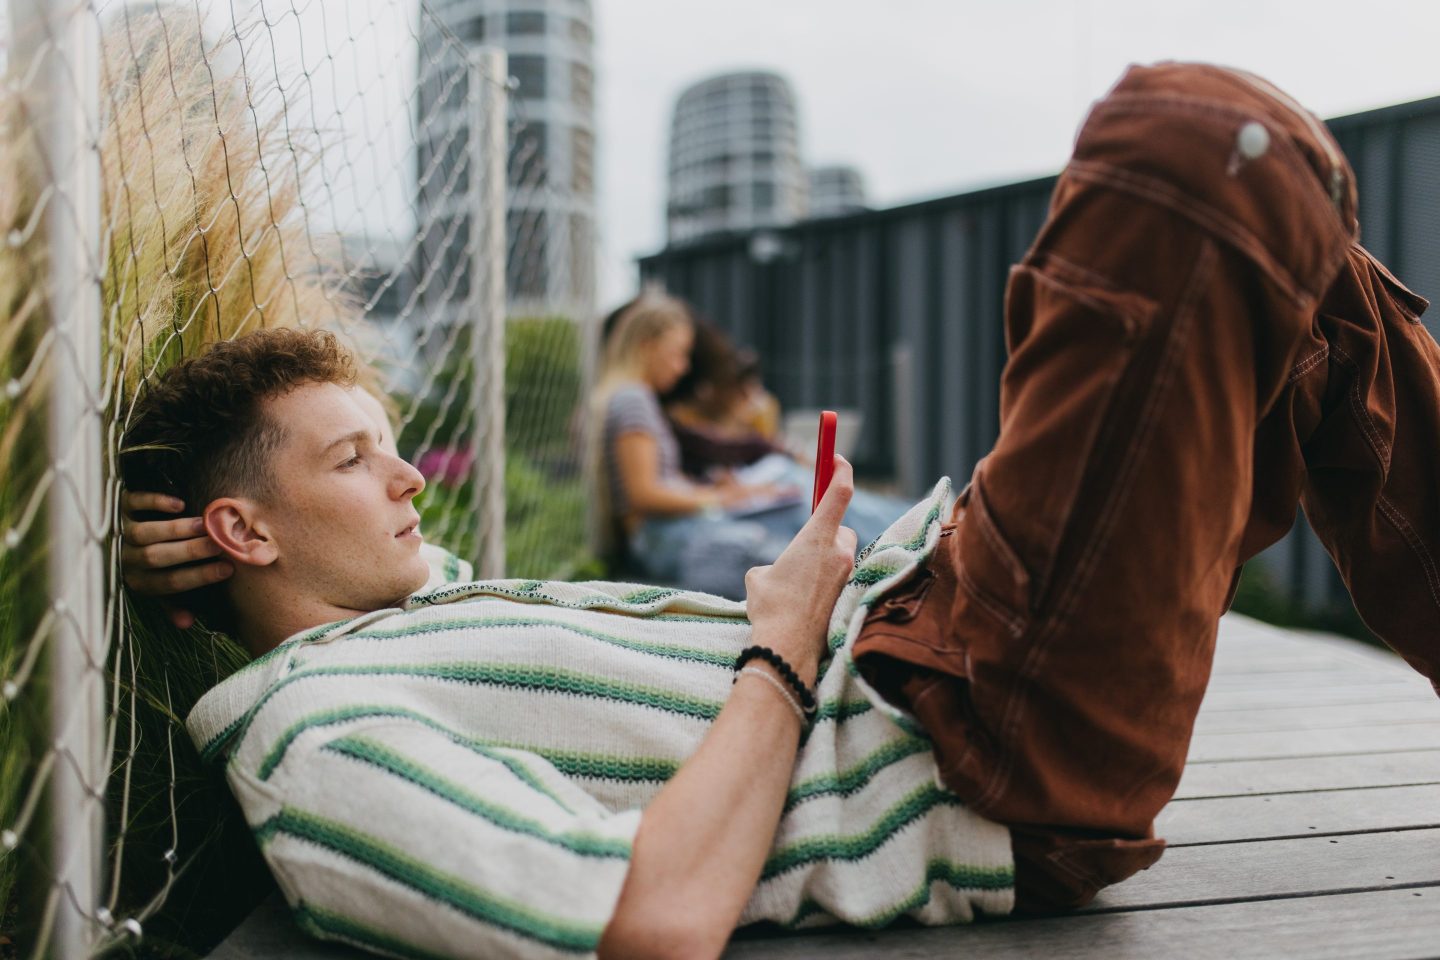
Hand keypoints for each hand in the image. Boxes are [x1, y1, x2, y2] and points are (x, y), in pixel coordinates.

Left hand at [120, 491, 232, 627]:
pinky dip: (155, 503)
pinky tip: (179, 504)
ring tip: (204, 524)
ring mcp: (120, 531)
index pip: (169, 582)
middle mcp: (127, 558)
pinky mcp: (119, 507)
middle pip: (156, 557)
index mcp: (139, 581)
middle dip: (190, 551)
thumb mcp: (155, 587)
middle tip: (219, 543)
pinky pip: (135, 504)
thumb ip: (172, 603)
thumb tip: (187, 623)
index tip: (228, 569)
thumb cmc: (144, 566)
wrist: (104, 538)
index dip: (199, 577)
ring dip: (176, 529)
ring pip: (145, 533)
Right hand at [742, 457, 856, 681]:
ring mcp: (845, 577)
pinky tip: (802, 603)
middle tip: (803, 546)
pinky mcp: (846, 596)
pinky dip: (823, 583)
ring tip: (797, 582)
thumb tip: (777, 573)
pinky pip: (836, 579)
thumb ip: (772, 565)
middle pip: (841, 528)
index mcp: (817, 538)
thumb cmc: (770, 608)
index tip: (835, 457)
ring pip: (840, 555)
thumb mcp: (759, 576)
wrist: (788, 649)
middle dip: (826, 532)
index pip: (839, 491)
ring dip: (825, 559)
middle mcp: (838, 553)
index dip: (840, 470)